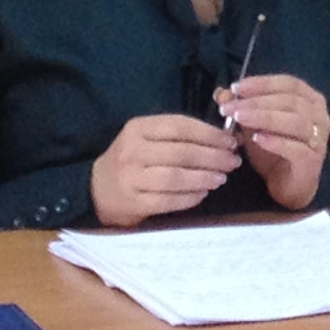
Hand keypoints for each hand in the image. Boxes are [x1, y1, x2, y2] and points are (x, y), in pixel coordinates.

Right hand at [91, 112, 240, 227]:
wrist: (97, 189)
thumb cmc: (132, 160)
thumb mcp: (147, 137)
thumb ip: (179, 134)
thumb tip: (224, 137)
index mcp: (138, 128)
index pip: (180, 126)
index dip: (210, 133)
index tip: (231, 141)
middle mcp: (132, 151)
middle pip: (181, 153)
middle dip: (213, 157)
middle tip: (232, 161)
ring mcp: (131, 178)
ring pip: (175, 177)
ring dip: (203, 178)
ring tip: (221, 178)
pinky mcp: (133, 202)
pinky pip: (168, 200)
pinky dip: (189, 198)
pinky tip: (203, 194)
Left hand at [218, 71, 329, 211]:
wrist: (288, 186)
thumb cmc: (273, 150)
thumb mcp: (254, 126)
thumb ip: (241, 108)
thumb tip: (222, 93)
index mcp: (310, 100)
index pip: (288, 83)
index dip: (262, 83)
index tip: (236, 88)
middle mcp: (320, 115)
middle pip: (290, 101)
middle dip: (257, 101)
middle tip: (230, 107)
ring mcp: (319, 138)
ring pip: (295, 121)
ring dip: (264, 117)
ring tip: (239, 119)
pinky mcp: (313, 160)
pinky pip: (296, 148)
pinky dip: (276, 142)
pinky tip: (257, 140)